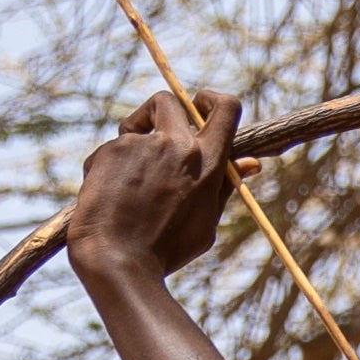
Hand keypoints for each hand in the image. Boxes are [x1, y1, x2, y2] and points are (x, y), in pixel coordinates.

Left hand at [69, 87, 238, 286]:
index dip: (211, 99)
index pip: (226, 108)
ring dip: (131, 146)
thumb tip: (251, 163)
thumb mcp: (205, 220)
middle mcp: (176, 145)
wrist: (118, 260)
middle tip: (150, 134)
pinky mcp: (110, 151)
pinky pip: (110, 151)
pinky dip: (108, 169)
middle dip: (156, 113)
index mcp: (207, 162)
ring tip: (127, 185)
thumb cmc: (166, 248)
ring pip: (133, 129)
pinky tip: (108, 199)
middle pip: (167, 100)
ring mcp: (140, 145)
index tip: (199, 103)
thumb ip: (223, 186)